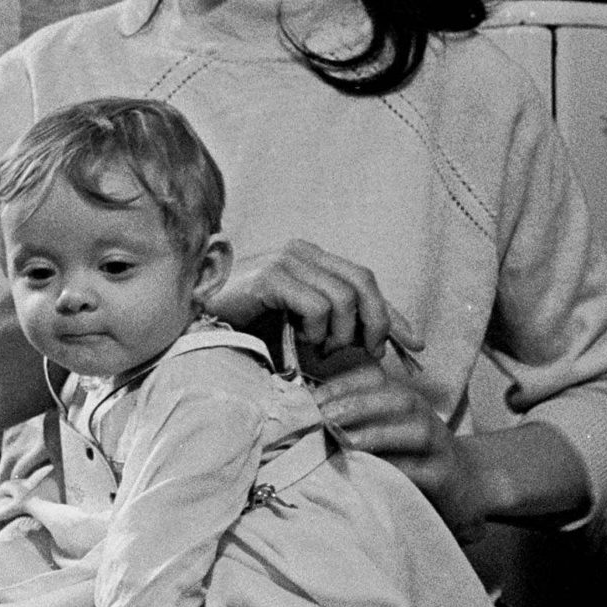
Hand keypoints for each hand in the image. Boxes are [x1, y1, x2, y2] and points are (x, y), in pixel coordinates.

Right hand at [202, 238, 420, 362]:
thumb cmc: (241, 324)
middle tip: (368, 354)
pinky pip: (317, 305)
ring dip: (341, 334)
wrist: (191, 316)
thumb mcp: (295, 326)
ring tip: (323, 352)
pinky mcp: (271, 276)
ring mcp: (285, 261)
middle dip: (377, 322)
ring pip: (344, 296)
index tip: (416, 343)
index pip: (364, 279)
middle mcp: (301, 252)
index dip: (393, 312)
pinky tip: (302, 342)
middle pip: (363, 282)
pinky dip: (318, 330)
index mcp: (308, 259)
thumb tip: (372, 345)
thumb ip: (328, 327)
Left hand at [313, 360, 488, 540]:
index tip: (314, 397)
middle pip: (397, 399)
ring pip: (416, 431)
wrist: (467, 485)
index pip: (376, 379)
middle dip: (359, 404)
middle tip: (326, 417)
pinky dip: (399, 470)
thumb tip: (307, 419)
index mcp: (405, 401)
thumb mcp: (388, 432)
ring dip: (380, 433)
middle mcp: (424, 416)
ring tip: (348, 441)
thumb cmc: (413, 457)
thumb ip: (356, 423)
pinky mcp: (446, 476)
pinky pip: (424, 471)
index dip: (344, 383)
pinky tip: (373, 472)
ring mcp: (440, 446)